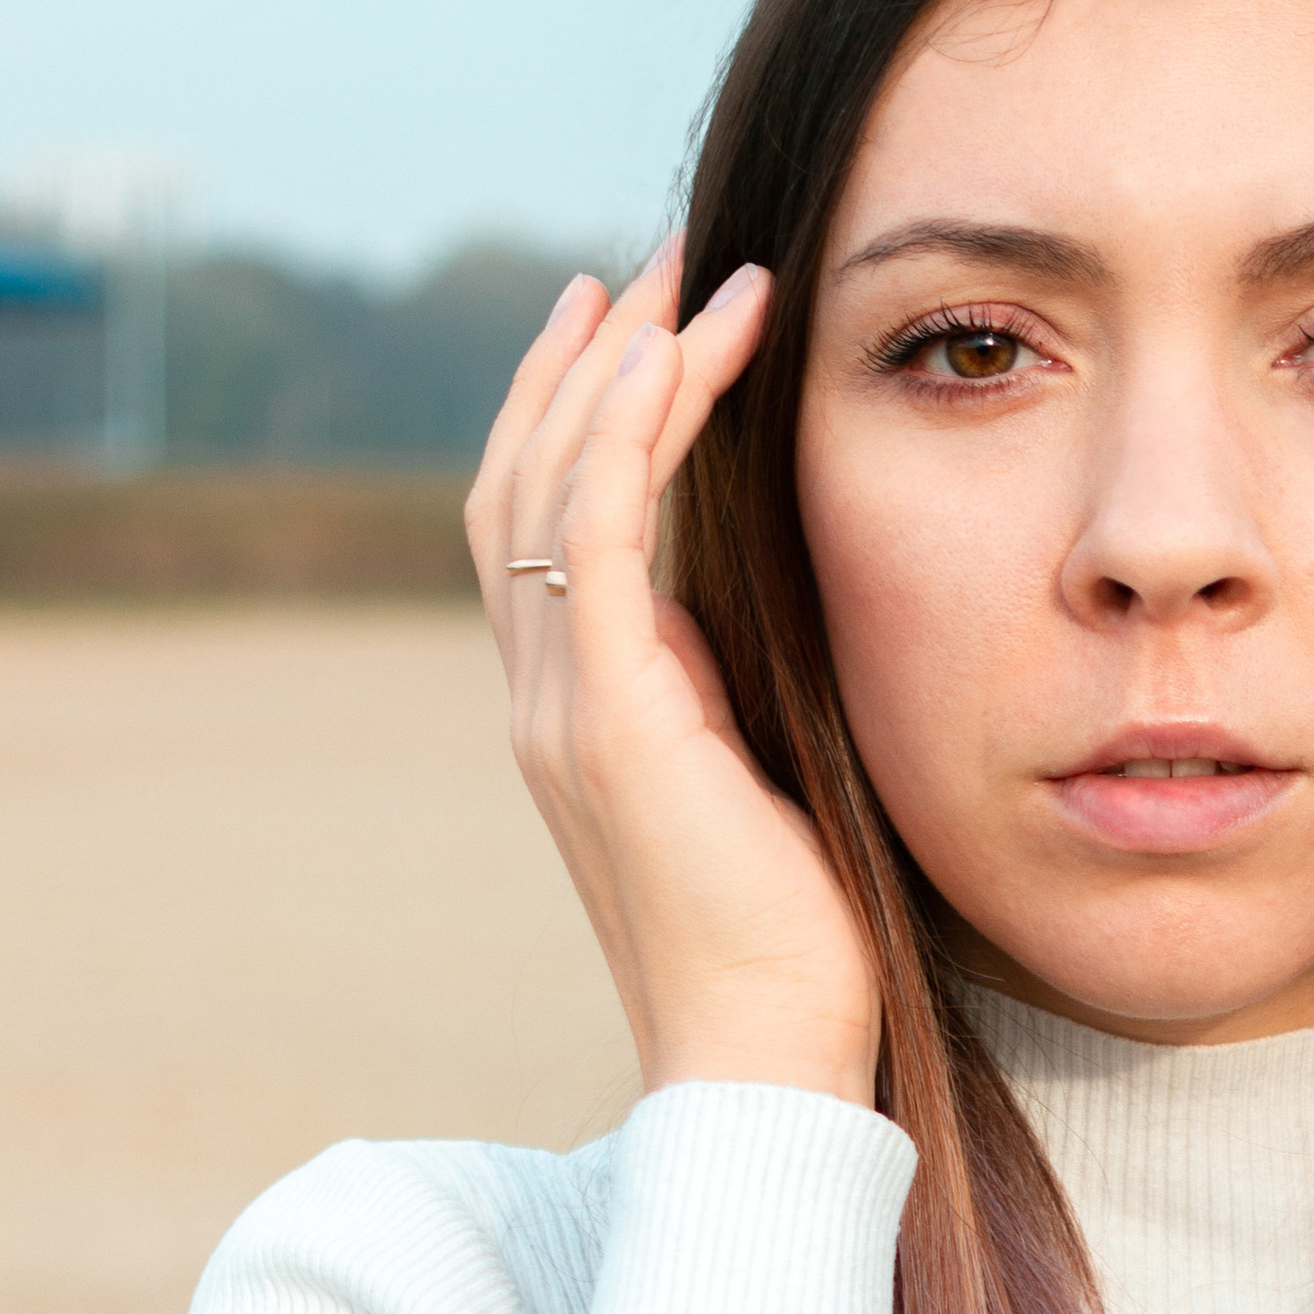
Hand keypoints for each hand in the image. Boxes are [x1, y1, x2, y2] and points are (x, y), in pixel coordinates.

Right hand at [465, 240, 880, 1104]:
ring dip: (616, 371)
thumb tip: (731, 605)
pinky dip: (621, 439)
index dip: (579, 413)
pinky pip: (597, 542)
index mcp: (578, 705)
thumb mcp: (748, 774)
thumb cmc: (785, 928)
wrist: (763, 1048)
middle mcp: (545, 693)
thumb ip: (715, 685)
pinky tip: (669, 360)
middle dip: (589, 361)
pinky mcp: (611, 720)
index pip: (546, 521)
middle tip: (653, 264)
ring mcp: (563, 706)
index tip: (640, 326)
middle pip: (528, 479)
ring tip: (683, 281)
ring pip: (553, 488)